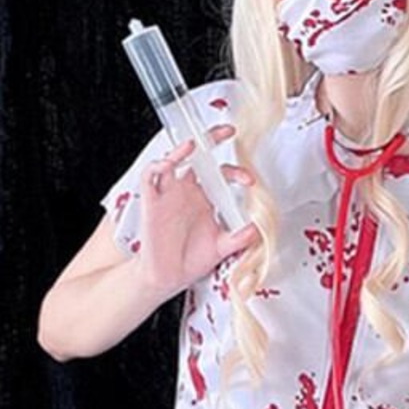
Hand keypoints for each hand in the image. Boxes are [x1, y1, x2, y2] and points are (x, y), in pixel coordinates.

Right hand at [136, 123, 259, 295]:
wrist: (168, 277)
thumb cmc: (191, 259)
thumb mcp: (222, 247)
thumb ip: (239, 237)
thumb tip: (258, 229)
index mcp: (205, 198)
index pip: (221, 172)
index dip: (236, 172)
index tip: (250, 181)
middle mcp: (187, 191)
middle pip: (198, 156)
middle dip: (211, 139)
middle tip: (228, 131)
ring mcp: (169, 194)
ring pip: (172, 159)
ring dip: (181, 149)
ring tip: (193, 144)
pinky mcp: (152, 202)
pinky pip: (150, 176)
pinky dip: (158, 166)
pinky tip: (168, 164)